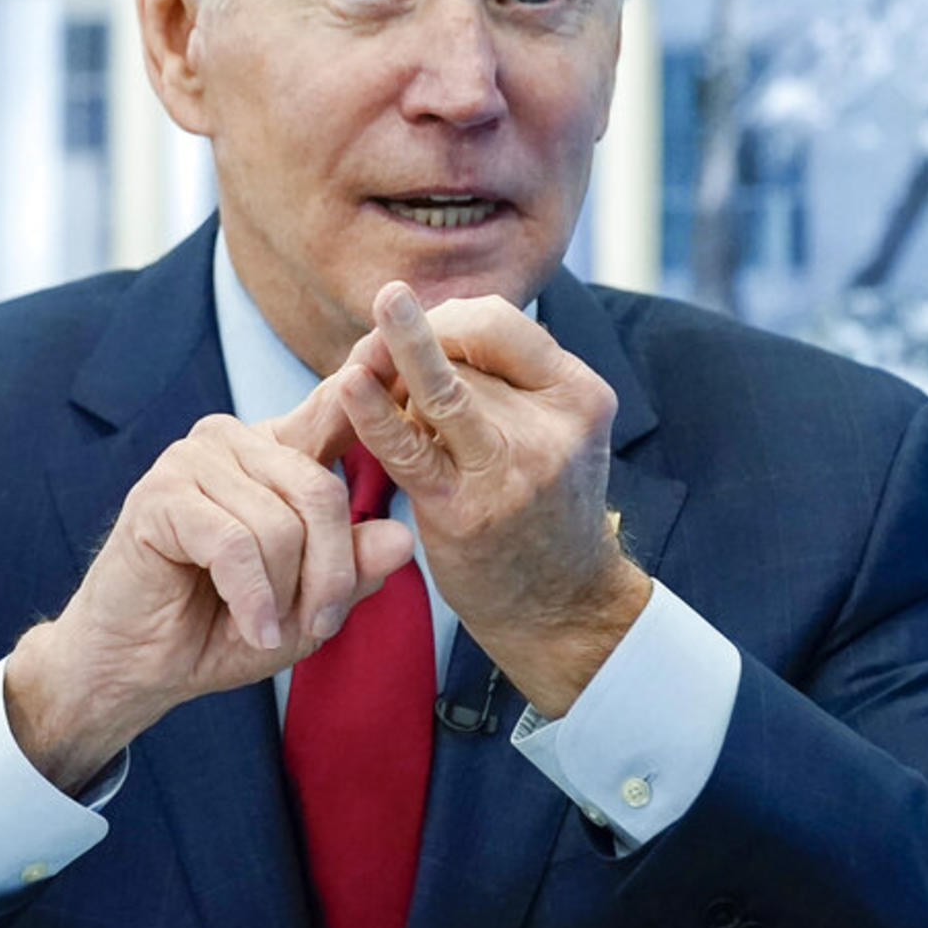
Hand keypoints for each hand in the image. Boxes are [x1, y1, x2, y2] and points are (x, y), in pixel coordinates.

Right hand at [6, 376, 413, 791]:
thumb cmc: (220, 629)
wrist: (135, 667)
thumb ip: (352, 568)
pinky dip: (252, 598)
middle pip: (321, 493)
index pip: (334, 408)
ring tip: (266, 627)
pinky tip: (251, 627)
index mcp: (275, 452)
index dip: (370, 371)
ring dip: (283, 596)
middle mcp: (235, 441)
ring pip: (282, 526)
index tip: (408, 315)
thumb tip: (403, 536)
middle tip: (316, 623)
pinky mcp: (162, 494)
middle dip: (329, 575)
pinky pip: (238, 545)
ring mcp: (193, 460)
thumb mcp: (307, 606)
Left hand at [332, 281, 649, 718]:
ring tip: (356, 363)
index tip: (408, 335)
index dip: (441, 319)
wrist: (564, 609)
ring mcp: (514, 466)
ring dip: (388, 378)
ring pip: (436, 387)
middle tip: (370, 360)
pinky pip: (409, 445)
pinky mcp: (467, 509)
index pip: (496, 320)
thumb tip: (419, 327)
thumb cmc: (542, 509)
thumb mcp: (553, 432)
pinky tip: (348, 383)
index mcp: (579, 393)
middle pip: (459, 352)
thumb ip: (504, 380)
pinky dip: (372, 412)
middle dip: (405, 351)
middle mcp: (556, 423)